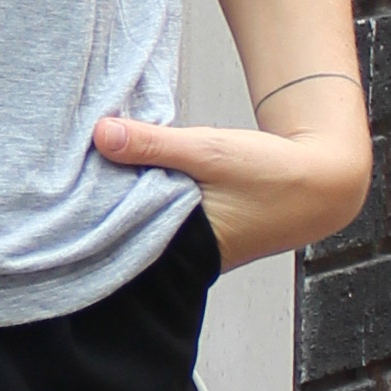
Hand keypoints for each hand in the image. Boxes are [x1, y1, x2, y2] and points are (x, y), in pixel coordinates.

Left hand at [94, 90, 369, 272]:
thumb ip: (154, 143)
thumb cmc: (272, 172)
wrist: (325, 181)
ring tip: (92, 180)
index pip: (121, 238)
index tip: (65, 192)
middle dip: (104, 213)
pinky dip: (148, 204)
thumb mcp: (209, 151)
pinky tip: (130, 182)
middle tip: (68, 185)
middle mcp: (188, 257)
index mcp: (186, 247)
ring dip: (128, 206)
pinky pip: (164, 223)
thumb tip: (100, 133)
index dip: (93, 217)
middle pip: (130, 236)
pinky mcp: (205, 237)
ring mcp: (198, 251)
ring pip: (147, 228)